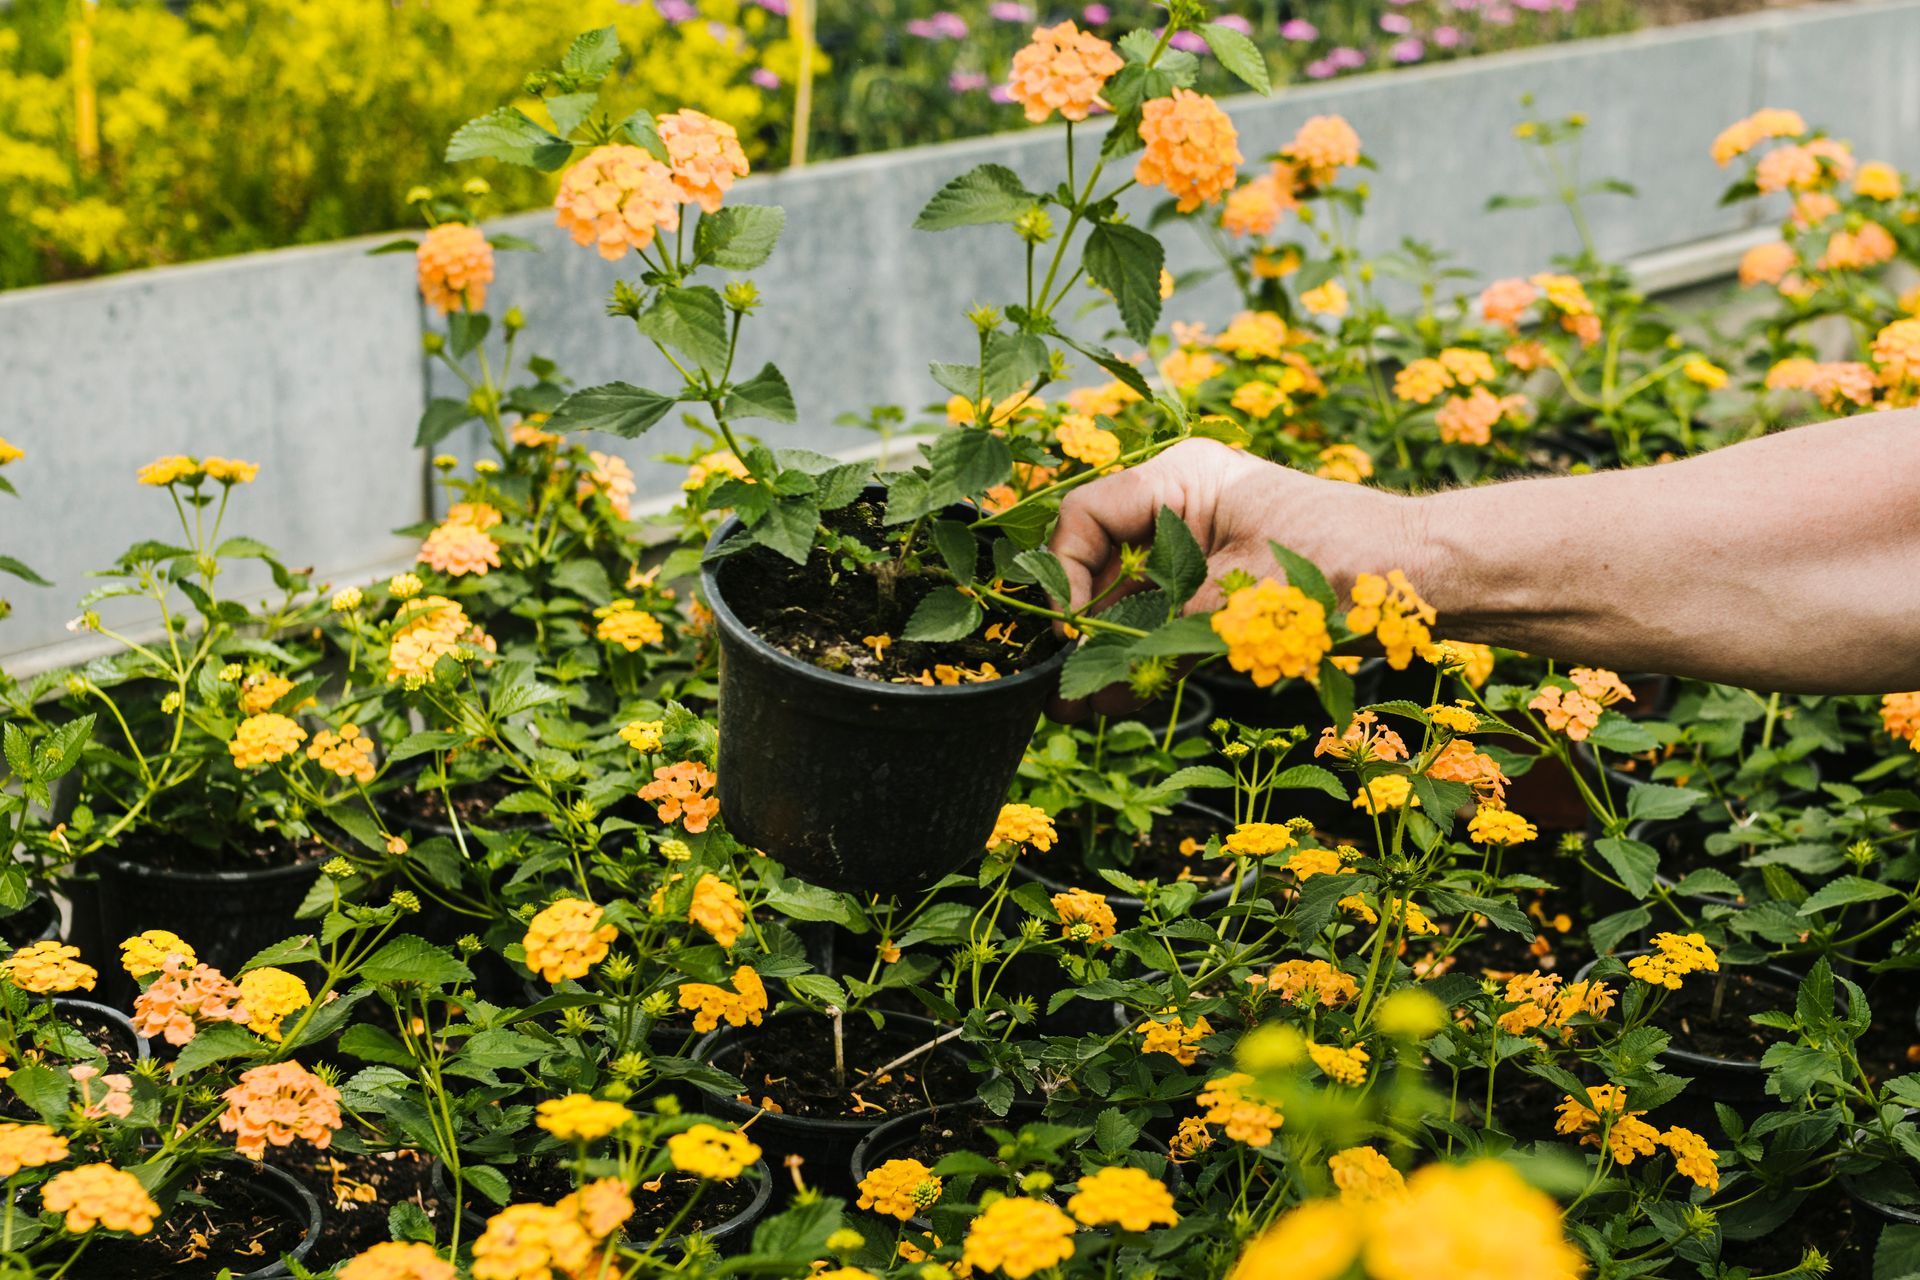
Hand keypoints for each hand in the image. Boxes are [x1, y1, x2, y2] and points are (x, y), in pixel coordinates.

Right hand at [1044, 439, 1415, 717]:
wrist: (1427, 579)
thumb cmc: (1350, 559)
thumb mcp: (1248, 594)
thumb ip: (1170, 627)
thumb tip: (1099, 670)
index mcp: (1184, 478)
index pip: (1089, 515)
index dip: (1064, 570)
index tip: (1067, 629)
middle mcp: (1181, 509)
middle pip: (1099, 562)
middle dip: (1079, 624)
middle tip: (1055, 681)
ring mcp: (1197, 553)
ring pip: (1127, 602)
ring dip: (1104, 653)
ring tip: (1072, 705)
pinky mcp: (1217, 595)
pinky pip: (1163, 627)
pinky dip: (1142, 663)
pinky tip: (1115, 702)